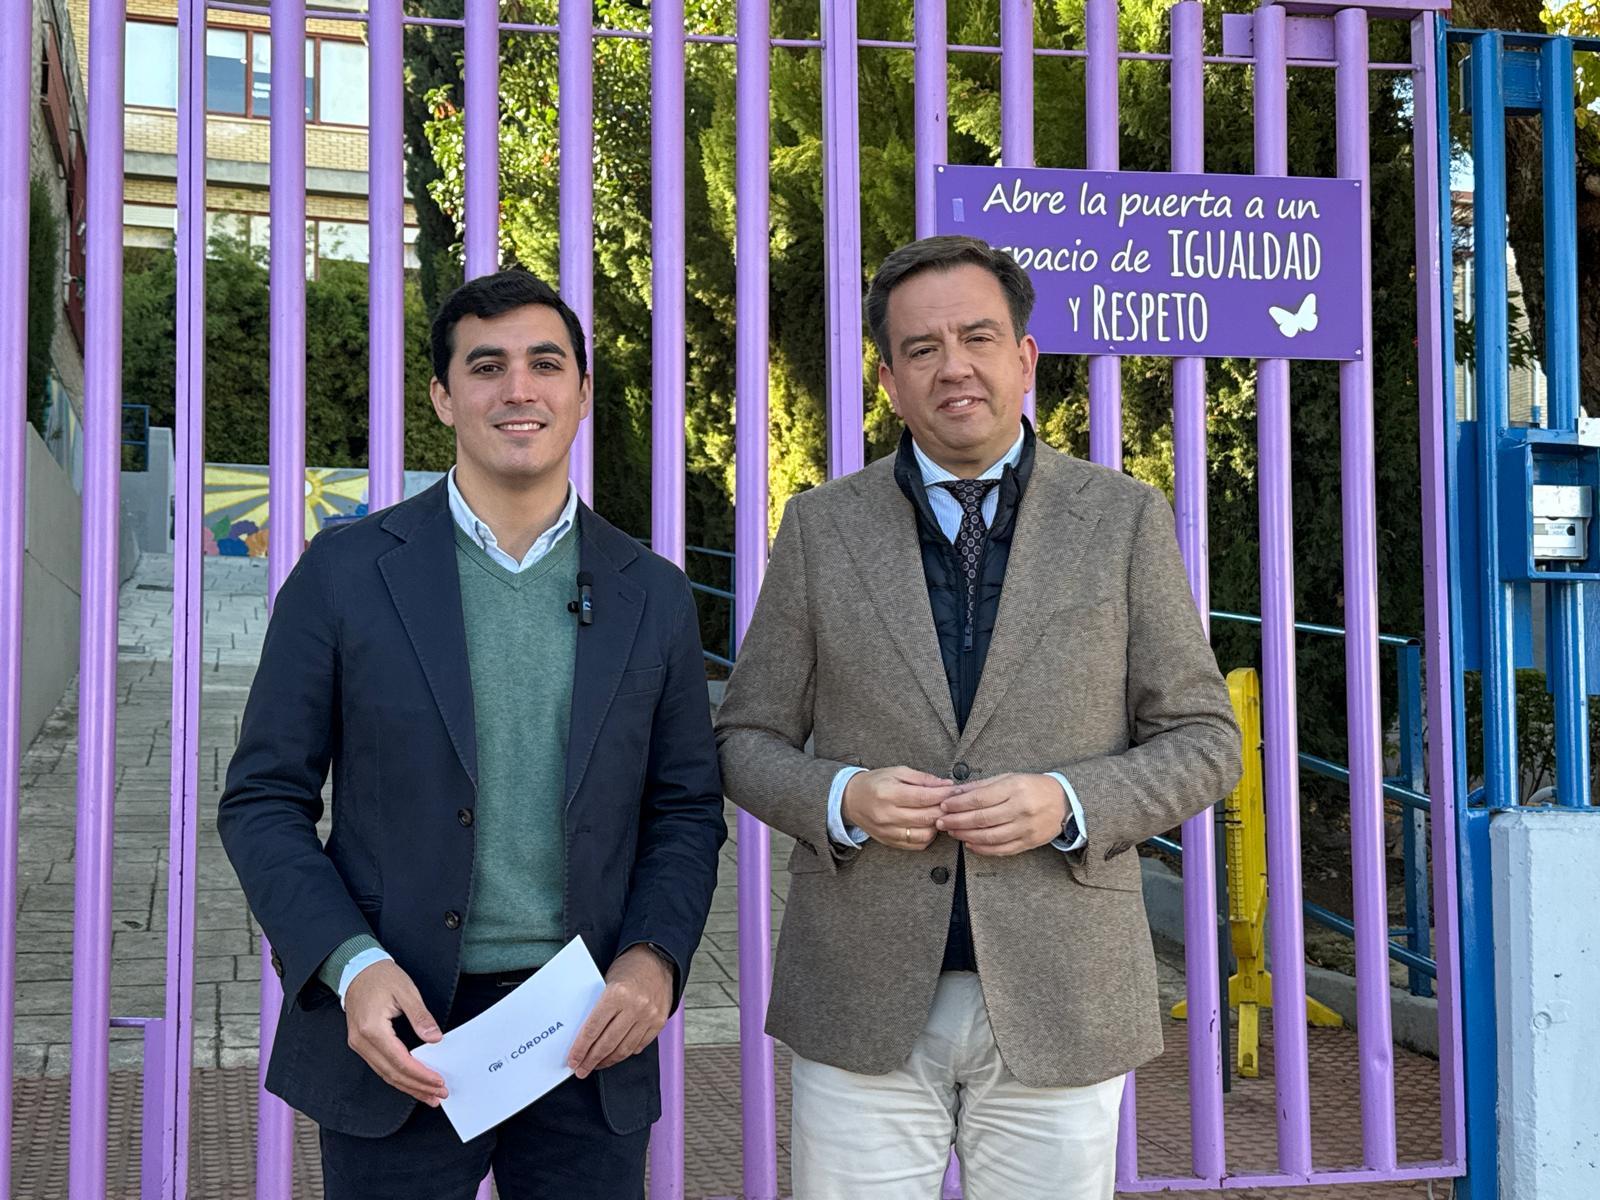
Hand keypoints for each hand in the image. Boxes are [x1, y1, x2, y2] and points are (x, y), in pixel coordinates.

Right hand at [343, 959, 447, 1105]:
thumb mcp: (406, 991)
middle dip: (417, 1086)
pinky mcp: (361, 1044)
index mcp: (372, 1028)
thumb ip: (420, 1016)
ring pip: (385, 1074)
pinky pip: (380, 1067)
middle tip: (438, 1095)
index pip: (400, 1061)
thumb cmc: (381, 976)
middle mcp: (362, 1041)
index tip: (438, 1082)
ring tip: (428, 1095)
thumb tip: (434, 1038)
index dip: (421, 1074)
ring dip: (408, 1086)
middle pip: (392, 1073)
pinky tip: (411, 1082)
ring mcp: (359, 1045)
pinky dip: (397, 1077)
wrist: (357, 970)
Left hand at [567, 944, 673, 1078]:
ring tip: (596, 1065)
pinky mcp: (659, 1022)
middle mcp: (634, 1006)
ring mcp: (649, 1016)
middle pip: (607, 1043)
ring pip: (623, 1049)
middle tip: (581, 1070)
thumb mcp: (606, 981)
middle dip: (591, 1060)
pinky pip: (639, 1046)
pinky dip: (625, 1053)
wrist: (657, 958)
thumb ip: (597, 1008)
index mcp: (617, 994)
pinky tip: (615, 1055)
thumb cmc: (628, 968)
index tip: (572, 1060)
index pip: (593, 1029)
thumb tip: (582, 1036)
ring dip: (607, 1061)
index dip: (580, 1048)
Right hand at [841, 767, 960, 850]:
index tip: (956, 791)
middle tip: (953, 803)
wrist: (851, 800)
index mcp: (889, 793)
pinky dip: (928, 836)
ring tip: (938, 814)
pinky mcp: (890, 842)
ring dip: (937, 825)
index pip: (924, 797)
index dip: (944, 795)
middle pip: (926, 817)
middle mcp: (888, 814)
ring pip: (924, 834)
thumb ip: (922, 779)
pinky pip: (917, 845)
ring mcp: (888, 831)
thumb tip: (946, 785)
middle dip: (944, 810)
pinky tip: (928, 825)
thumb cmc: (875, 783)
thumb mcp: (897, 772)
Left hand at [936, 773, 1066, 856]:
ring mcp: (1025, 828)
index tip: (944, 806)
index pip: (980, 798)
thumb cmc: (1032, 787)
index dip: (959, 804)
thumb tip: (955, 792)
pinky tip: (970, 844)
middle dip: (957, 821)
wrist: (1064, 802)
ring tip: (952, 832)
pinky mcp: (1029, 842)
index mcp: (1014, 788)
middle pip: (982, 818)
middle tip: (941, 822)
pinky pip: (1002, 849)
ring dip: (967, 836)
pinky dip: (983, 849)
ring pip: (990, 836)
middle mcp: (1020, 808)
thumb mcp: (1008, 778)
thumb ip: (981, 786)